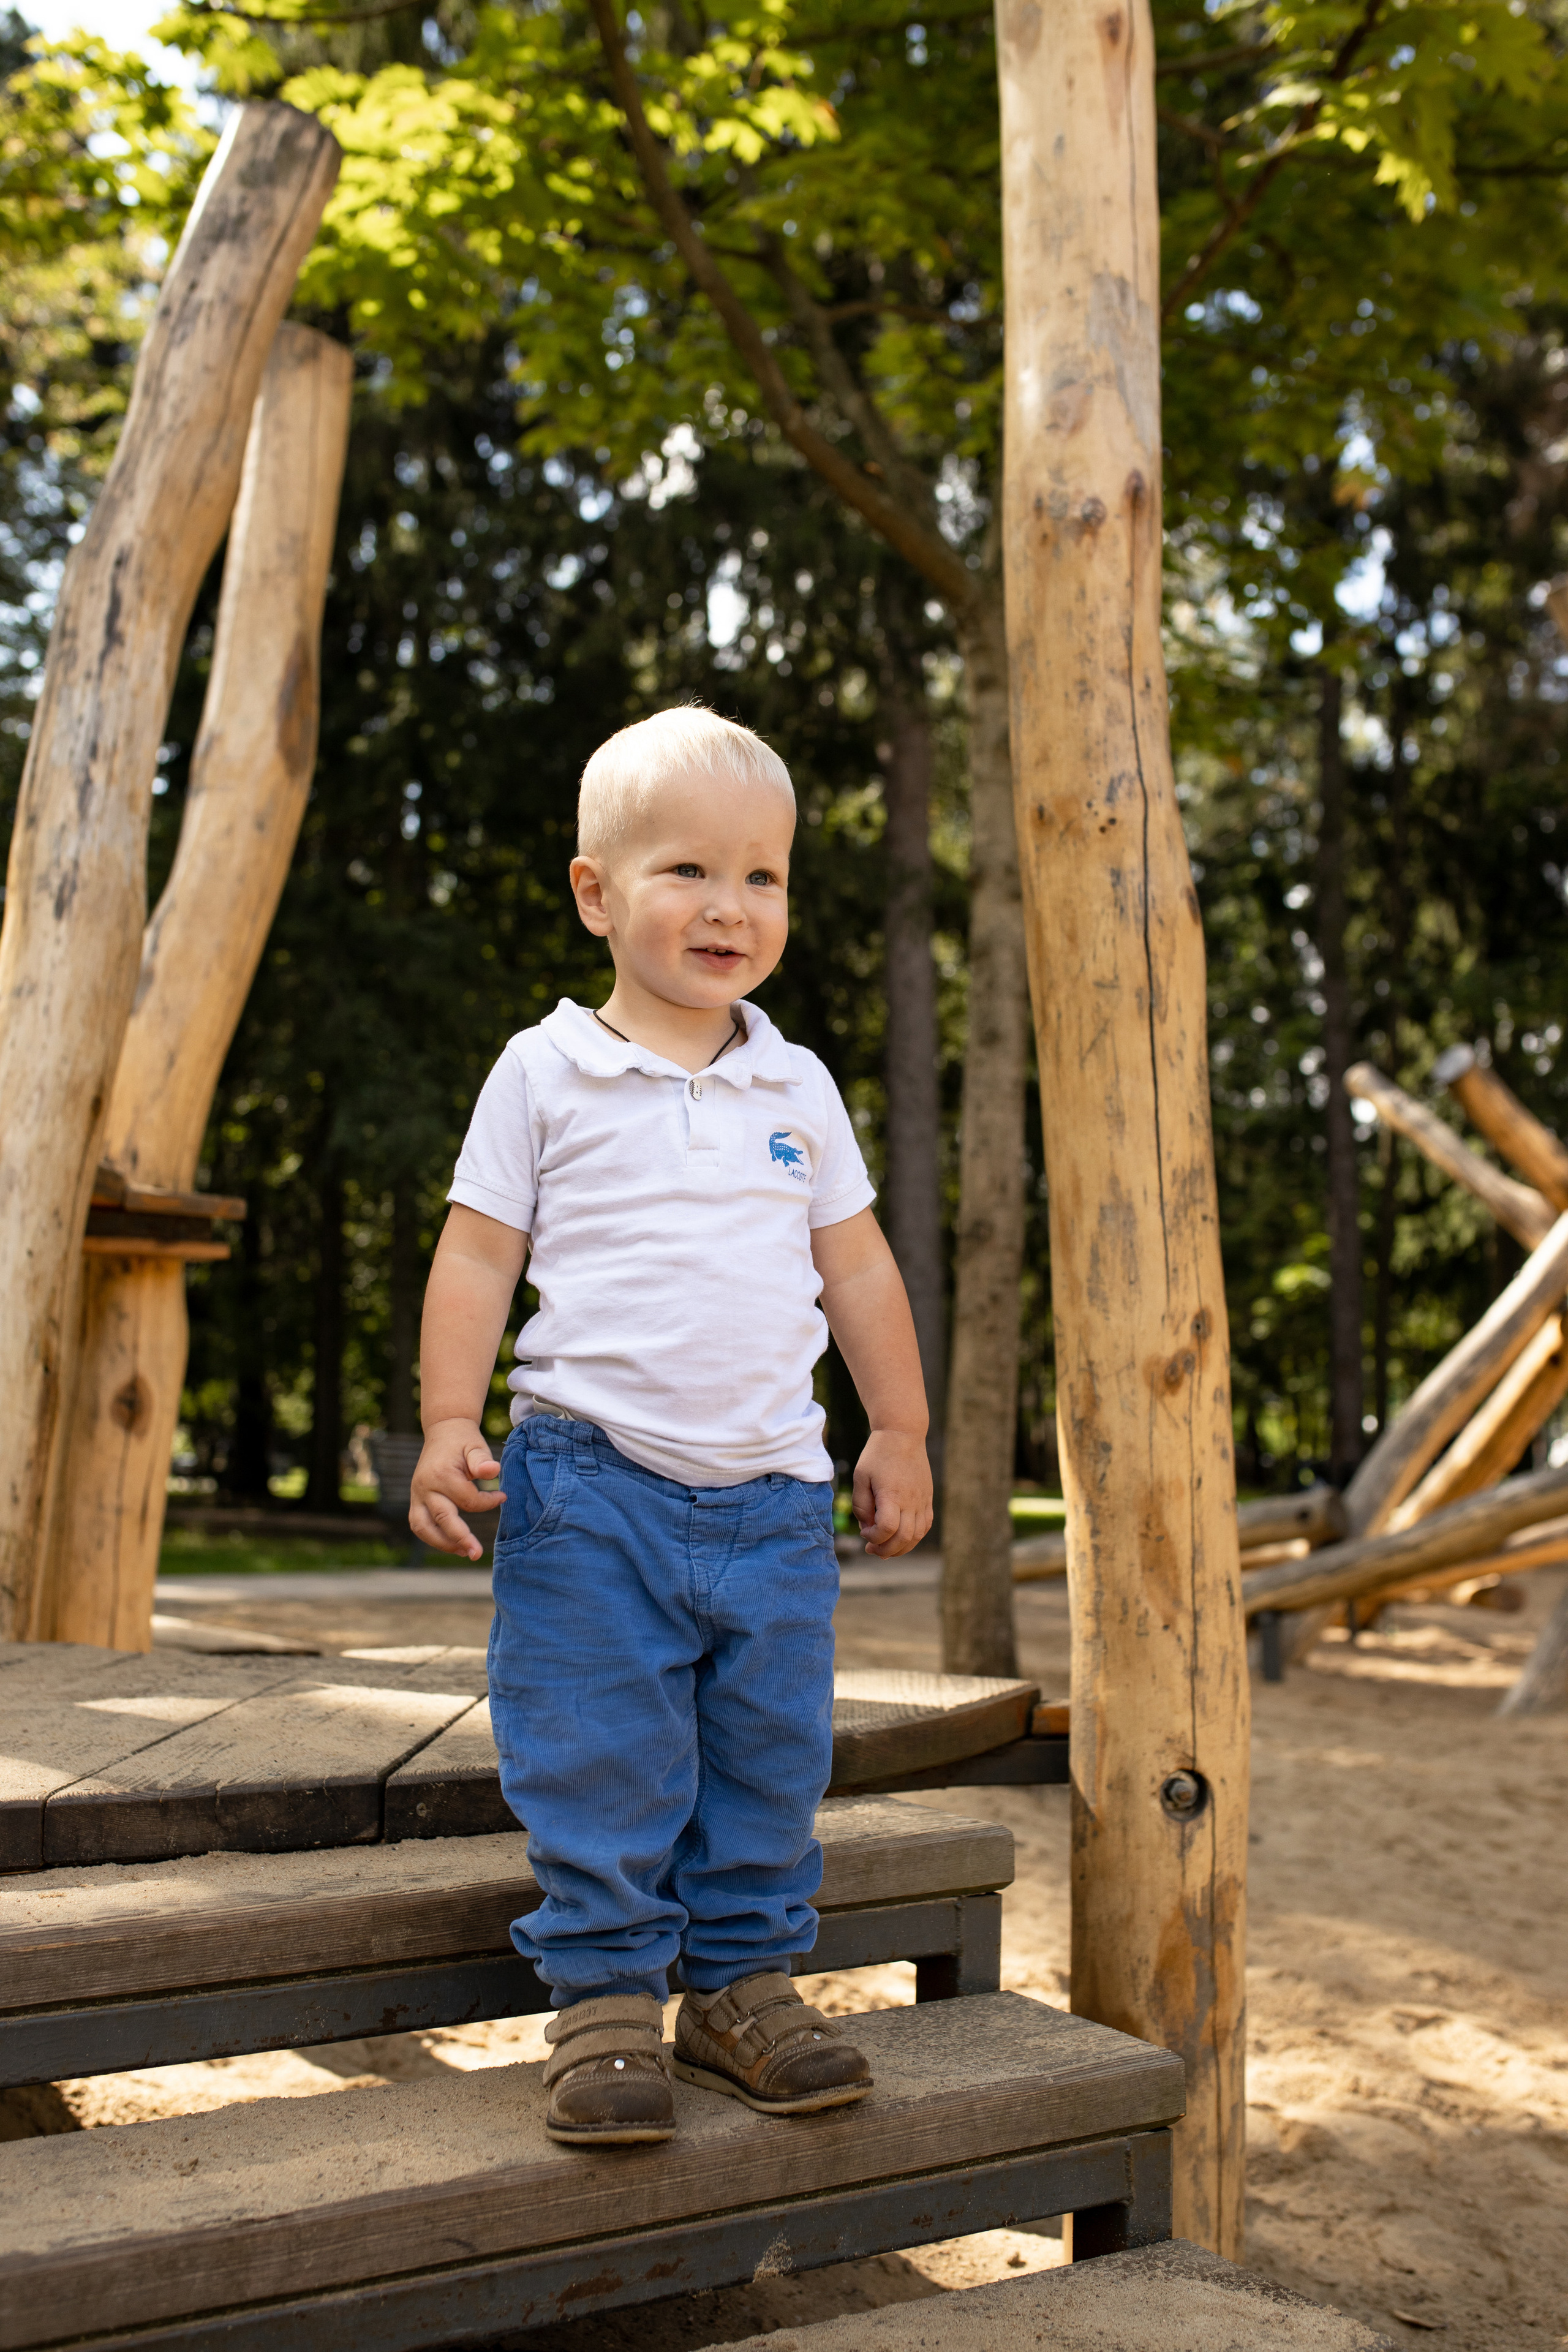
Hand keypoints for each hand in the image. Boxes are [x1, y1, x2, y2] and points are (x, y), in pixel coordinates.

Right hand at [410, 1418, 502, 1559]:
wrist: (443, 1430)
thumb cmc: (464, 1441)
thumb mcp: (475, 1446)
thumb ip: (482, 1460)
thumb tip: (493, 1471)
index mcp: (441, 1474)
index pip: (467, 1500)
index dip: (487, 1503)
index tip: (502, 1497)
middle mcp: (425, 1487)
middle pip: (442, 1519)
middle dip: (461, 1538)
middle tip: (477, 1554)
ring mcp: (416, 1495)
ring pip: (424, 1527)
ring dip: (443, 1543)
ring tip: (465, 1553)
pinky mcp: (415, 1500)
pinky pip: (419, 1525)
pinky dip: (433, 1537)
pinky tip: (452, 1545)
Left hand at [852, 1429, 933, 1557]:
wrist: (903, 1435)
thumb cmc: (878, 1454)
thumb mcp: (860, 1476)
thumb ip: (861, 1505)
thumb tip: (867, 1528)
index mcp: (892, 1494)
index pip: (887, 1528)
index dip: (874, 1537)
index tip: (864, 1531)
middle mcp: (910, 1500)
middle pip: (903, 1538)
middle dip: (885, 1550)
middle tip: (871, 1549)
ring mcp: (922, 1500)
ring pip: (917, 1536)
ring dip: (900, 1548)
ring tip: (885, 1548)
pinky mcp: (927, 1499)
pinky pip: (925, 1526)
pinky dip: (913, 1538)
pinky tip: (901, 1537)